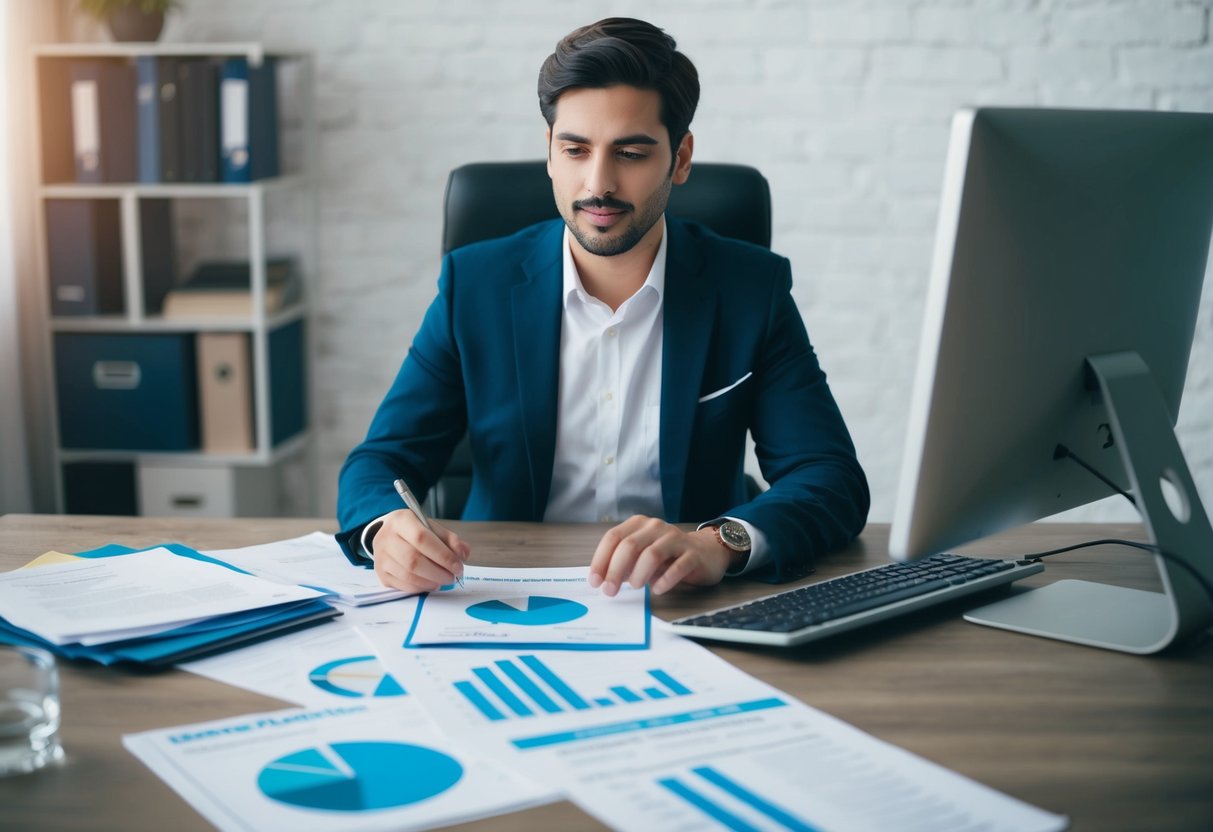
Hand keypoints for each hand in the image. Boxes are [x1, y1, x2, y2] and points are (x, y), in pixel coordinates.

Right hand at [369, 509, 469, 593]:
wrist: (389, 536)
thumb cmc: (414, 531)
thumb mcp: (432, 528)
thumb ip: (449, 539)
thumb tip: (463, 554)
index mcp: (401, 520)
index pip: (422, 538)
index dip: (443, 555)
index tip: (458, 566)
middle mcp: (386, 538)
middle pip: (413, 560)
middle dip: (438, 572)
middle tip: (453, 576)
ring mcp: (381, 557)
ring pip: (408, 575)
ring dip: (431, 581)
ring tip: (444, 580)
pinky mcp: (381, 574)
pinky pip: (403, 586)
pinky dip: (422, 587)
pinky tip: (431, 583)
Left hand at [588, 516, 735, 596]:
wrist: (706, 552)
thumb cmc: (667, 556)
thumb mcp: (641, 555)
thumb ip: (623, 564)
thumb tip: (603, 580)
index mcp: (639, 524)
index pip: (613, 537)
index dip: (601, 560)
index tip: (595, 581)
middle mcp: (656, 527)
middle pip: (630, 546)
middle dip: (615, 570)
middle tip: (609, 591)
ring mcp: (676, 539)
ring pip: (652, 554)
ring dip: (639, 574)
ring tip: (635, 587)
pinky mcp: (693, 554)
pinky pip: (677, 566)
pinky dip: (665, 580)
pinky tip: (657, 589)